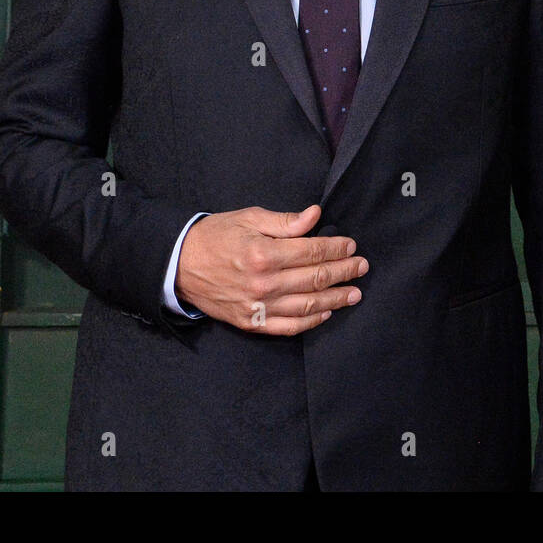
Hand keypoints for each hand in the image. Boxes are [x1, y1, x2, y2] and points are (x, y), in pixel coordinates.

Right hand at [175, 204, 367, 334]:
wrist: (180, 265)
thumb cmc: (216, 236)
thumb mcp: (249, 218)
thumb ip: (285, 222)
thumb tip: (315, 216)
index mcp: (264, 253)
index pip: (312, 252)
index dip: (336, 249)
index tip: (352, 246)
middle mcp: (264, 283)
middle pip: (315, 278)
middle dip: (343, 272)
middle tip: (362, 268)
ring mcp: (258, 307)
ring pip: (308, 306)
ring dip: (335, 299)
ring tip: (354, 294)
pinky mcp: (251, 322)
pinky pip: (288, 326)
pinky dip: (310, 321)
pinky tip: (326, 312)